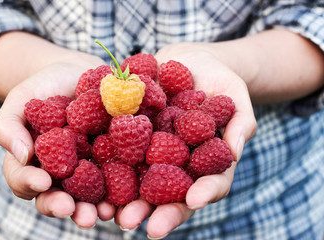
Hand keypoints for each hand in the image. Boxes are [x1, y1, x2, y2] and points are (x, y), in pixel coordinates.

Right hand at [0, 59, 120, 227]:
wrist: (76, 73)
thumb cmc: (43, 87)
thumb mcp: (21, 100)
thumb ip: (9, 125)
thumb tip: (22, 154)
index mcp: (34, 162)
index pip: (26, 179)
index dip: (31, 183)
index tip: (42, 182)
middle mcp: (59, 171)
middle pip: (58, 196)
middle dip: (66, 207)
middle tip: (76, 214)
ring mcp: (86, 167)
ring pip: (87, 194)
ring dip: (95, 207)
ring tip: (103, 213)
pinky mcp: (111, 159)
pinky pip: (116, 176)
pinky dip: (121, 189)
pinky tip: (128, 196)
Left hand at [115, 42, 256, 238]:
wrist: (190, 60)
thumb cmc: (221, 81)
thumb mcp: (236, 98)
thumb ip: (240, 124)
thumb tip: (234, 152)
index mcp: (201, 160)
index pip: (205, 184)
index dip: (201, 194)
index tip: (193, 201)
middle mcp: (173, 160)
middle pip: (163, 192)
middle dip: (149, 208)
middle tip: (132, 222)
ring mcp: (149, 147)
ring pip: (134, 177)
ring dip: (119, 196)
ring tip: (106, 210)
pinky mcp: (129, 130)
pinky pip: (114, 144)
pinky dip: (101, 159)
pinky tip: (87, 170)